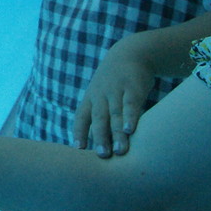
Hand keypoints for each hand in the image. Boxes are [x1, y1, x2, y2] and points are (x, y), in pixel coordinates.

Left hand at [70, 34, 159, 156]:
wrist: (130, 53)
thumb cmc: (115, 83)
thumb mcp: (103, 95)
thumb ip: (102, 117)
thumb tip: (102, 145)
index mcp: (91, 99)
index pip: (81, 117)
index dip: (79, 132)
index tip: (78, 149)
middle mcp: (100, 96)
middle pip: (99, 119)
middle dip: (100, 138)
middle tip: (102, 156)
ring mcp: (116, 91)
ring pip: (115, 114)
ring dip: (117, 133)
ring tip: (120, 151)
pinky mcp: (132, 87)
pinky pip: (130, 104)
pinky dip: (130, 117)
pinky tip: (131, 129)